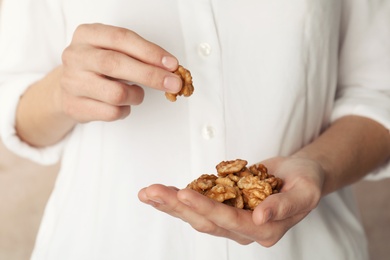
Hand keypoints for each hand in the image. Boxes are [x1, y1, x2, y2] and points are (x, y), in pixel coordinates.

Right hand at [59, 23, 181, 122]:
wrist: (69, 88)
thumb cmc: (99, 67)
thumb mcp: (115, 51)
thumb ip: (139, 55)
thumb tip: (170, 69)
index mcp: (88, 34)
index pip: (121, 38)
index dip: (150, 52)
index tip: (172, 64)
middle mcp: (76, 56)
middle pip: (116, 64)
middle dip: (150, 75)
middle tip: (173, 84)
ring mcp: (72, 82)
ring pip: (116, 93)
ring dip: (137, 96)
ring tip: (136, 93)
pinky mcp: (75, 106)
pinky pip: (112, 113)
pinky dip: (126, 110)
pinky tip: (123, 104)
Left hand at [138, 157, 324, 246]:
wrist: (300, 176)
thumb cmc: (306, 181)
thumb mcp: (305, 191)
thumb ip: (285, 206)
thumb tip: (261, 217)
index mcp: (264, 229)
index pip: (231, 220)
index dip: (206, 207)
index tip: (184, 192)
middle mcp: (244, 229)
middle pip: (206, 220)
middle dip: (177, 206)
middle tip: (152, 192)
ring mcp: (232, 219)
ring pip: (197, 216)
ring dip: (171, 204)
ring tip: (148, 193)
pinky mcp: (225, 207)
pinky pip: (199, 205)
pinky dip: (178, 198)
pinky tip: (161, 193)